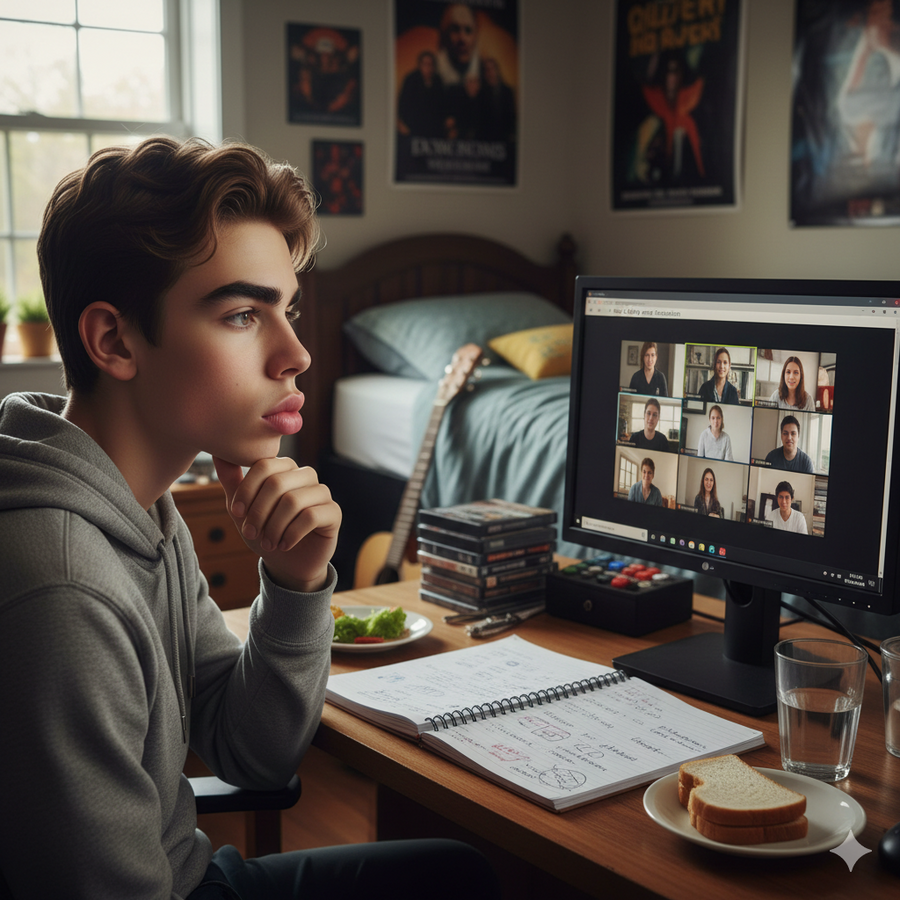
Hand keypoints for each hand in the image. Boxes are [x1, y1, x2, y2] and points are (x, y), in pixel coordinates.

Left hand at [213, 456, 340, 592]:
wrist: (287, 563)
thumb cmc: (264, 531)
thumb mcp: (242, 509)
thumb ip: (232, 482)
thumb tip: (217, 454)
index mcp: (284, 468)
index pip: (264, 465)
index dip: (247, 490)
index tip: (237, 513)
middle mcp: (305, 475)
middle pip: (277, 482)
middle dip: (259, 512)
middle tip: (251, 532)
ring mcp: (322, 493)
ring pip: (293, 501)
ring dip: (274, 526)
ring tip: (268, 542)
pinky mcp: (333, 512)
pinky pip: (311, 516)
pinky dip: (291, 534)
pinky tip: (284, 545)